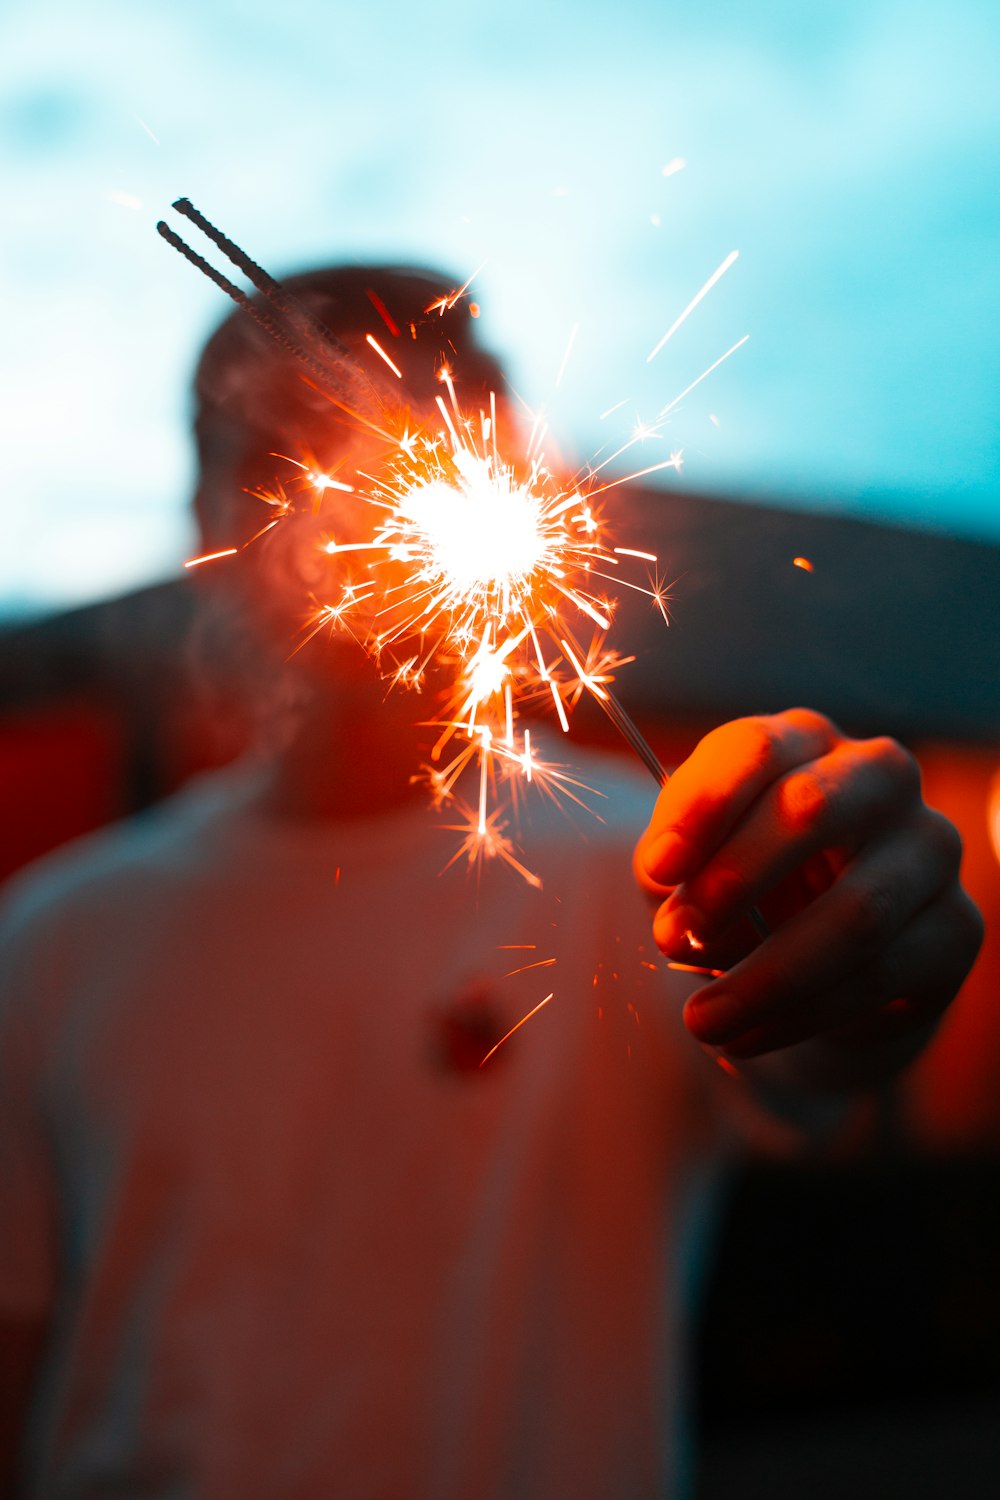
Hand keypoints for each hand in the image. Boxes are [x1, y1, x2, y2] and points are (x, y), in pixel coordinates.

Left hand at [634, 709, 983, 1086]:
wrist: (827, 962)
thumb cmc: (748, 889)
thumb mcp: (696, 867)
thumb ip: (673, 867)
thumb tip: (666, 887)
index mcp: (804, 740)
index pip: (757, 750)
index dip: (703, 808)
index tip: (656, 870)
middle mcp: (879, 777)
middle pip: (811, 809)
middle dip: (735, 879)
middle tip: (671, 936)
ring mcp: (929, 848)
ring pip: (855, 912)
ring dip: (765, 976)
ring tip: (700, 1021)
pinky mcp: (956, 926)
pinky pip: (880, 975)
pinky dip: (802, 1015)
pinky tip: (748, 1036)